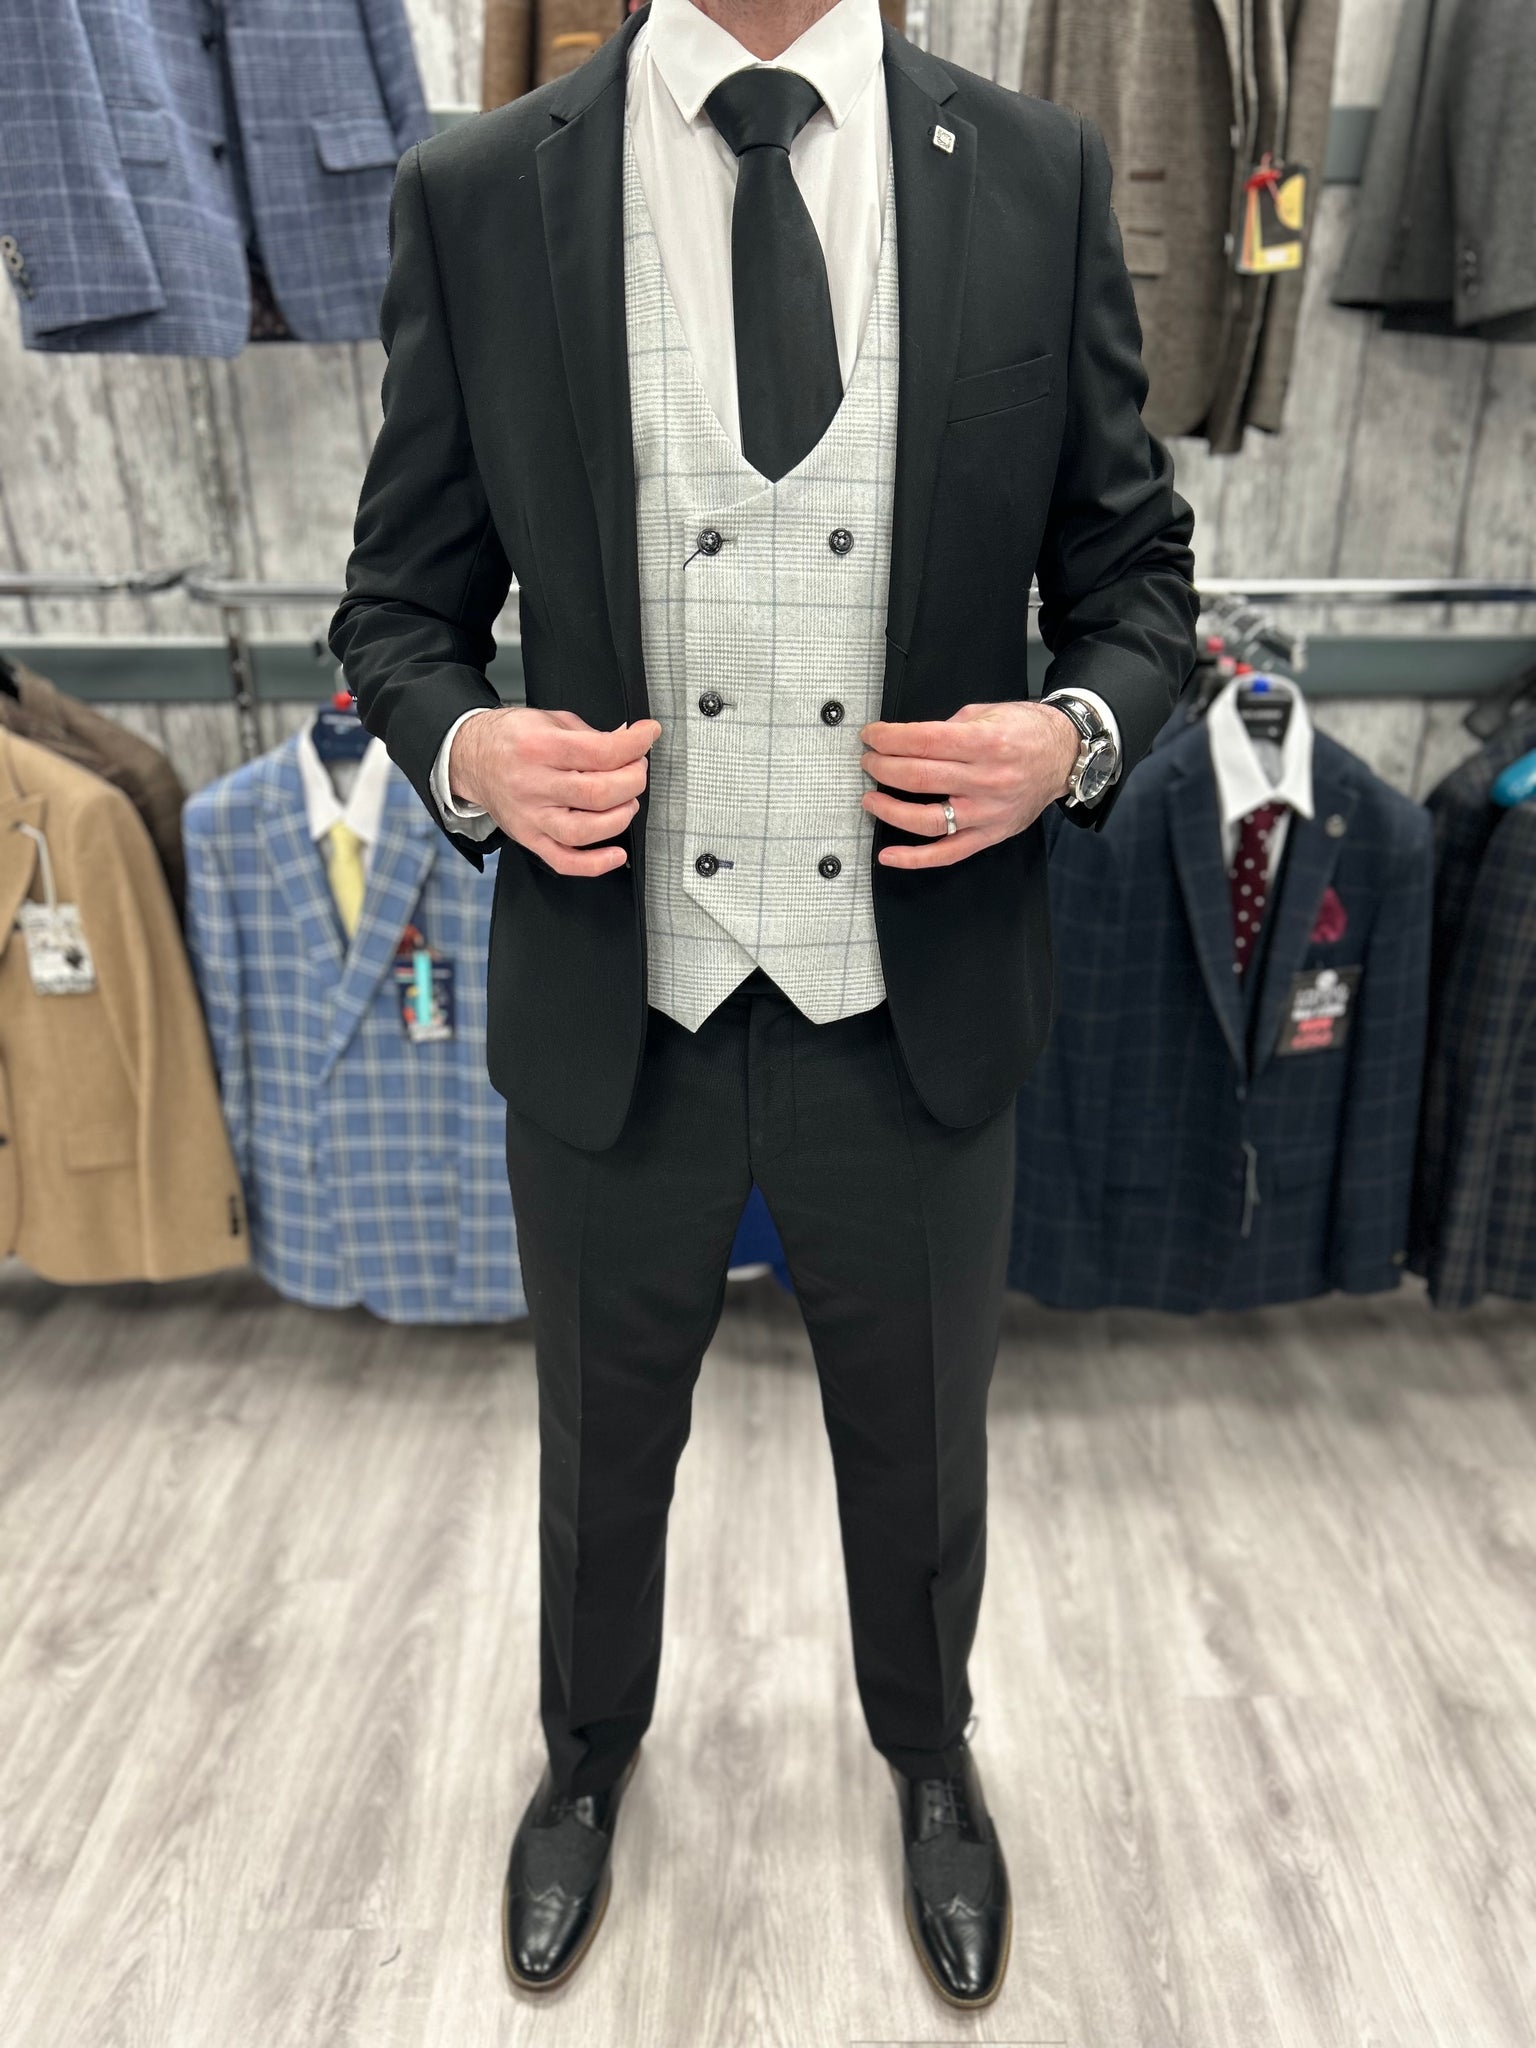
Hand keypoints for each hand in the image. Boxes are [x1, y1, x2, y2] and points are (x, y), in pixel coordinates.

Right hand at [449, 706, 660, 875]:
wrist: (470, 757)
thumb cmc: (512, 739)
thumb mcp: (550, 720)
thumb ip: (592, 734)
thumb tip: (631, 743)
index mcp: (539, 746)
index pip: (600, 751)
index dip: (635, 744)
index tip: (648, 735)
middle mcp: (532, 784)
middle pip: (598, 792)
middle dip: (632, 781)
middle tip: (637, 770)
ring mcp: (530, 816)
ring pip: (585, 830)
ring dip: (620, 817)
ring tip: (627, 802)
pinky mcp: (529, 838)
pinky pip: (564, 861)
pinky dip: (595, 864)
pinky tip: (616, 854)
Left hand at [859, 701, 1080, 868]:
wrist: (1065, 756)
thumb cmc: (1026, 731)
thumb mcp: (987, 713)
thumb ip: (948, 728)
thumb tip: (907, 741)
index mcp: (986, 742)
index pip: (924, 741)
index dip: (889, 739)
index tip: (870, 736)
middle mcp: (988, 779)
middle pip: (920, 777)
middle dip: (883, 767)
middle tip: (868, 761)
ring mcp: (988, 812)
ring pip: (928, 819)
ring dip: (890, 810)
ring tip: (870, 799)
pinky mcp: (991, 834)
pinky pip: (949, 853)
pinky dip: (915, 859)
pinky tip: (889, 856)